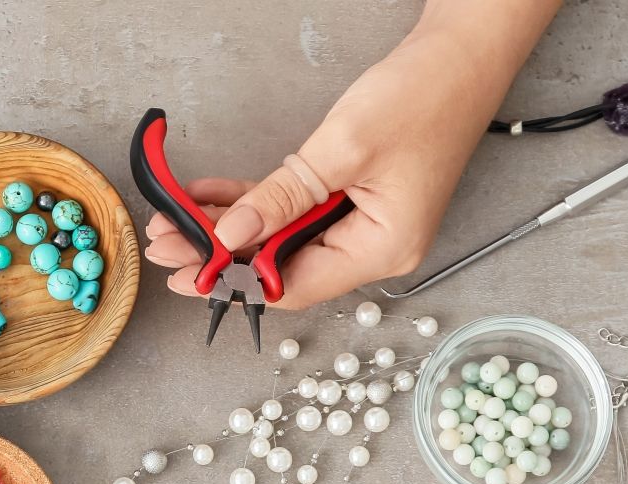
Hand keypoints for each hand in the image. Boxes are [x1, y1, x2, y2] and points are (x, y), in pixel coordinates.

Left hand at [144, 24, 503, 308]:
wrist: (461, 55)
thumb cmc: (423, 97)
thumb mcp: (341, 150)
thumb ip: (282, 198)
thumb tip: (230, 235)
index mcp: (383, 250)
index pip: (293, 285)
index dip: (234, 281)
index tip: (185, 272)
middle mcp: (374, 247)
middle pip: (282, 266)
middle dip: (221, 254)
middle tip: (166, 242)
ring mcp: (363, 224)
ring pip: (281, 240)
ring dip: (230, 229)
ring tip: (175, 220)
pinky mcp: (353, 199)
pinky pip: (293, 213)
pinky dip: (254, 205)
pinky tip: (210, 199)